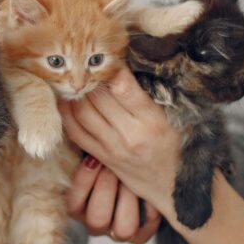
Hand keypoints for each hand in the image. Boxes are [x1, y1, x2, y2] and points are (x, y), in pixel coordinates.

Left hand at [59, 66, 180, 221]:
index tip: (110, 57)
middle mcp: (131, 135)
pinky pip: (75, 132)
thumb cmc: (177, 144)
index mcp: (154, 120)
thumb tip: (124, 64)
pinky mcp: (101, 157)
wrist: (172, 186)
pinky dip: (66, 113)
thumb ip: (152, 94)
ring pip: (82, 112)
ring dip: (76, 92)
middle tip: (87, 63)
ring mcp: (113, 148)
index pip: (124, 87)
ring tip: (77, 79)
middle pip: (99, 97)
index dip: (112, 68)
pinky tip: (66, 100)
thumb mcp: (174, 117)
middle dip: (91, 77)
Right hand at [65, 155, 161, 243]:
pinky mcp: (140, 236)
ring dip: (128, 202)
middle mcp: (96, 224)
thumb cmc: (107, 161)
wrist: (135, 168)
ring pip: (122, 230)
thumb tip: (75, 134)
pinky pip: (146, 231)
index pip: (74, 205)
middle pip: (97, 220)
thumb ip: (86, 153)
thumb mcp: (93, 157)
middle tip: (113, 167)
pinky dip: (150, 211)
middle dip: (106, 190)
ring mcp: (118, 232)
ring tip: (133, 179)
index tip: (92, 159)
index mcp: (78, 209)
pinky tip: (150, 190)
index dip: (83, 182)